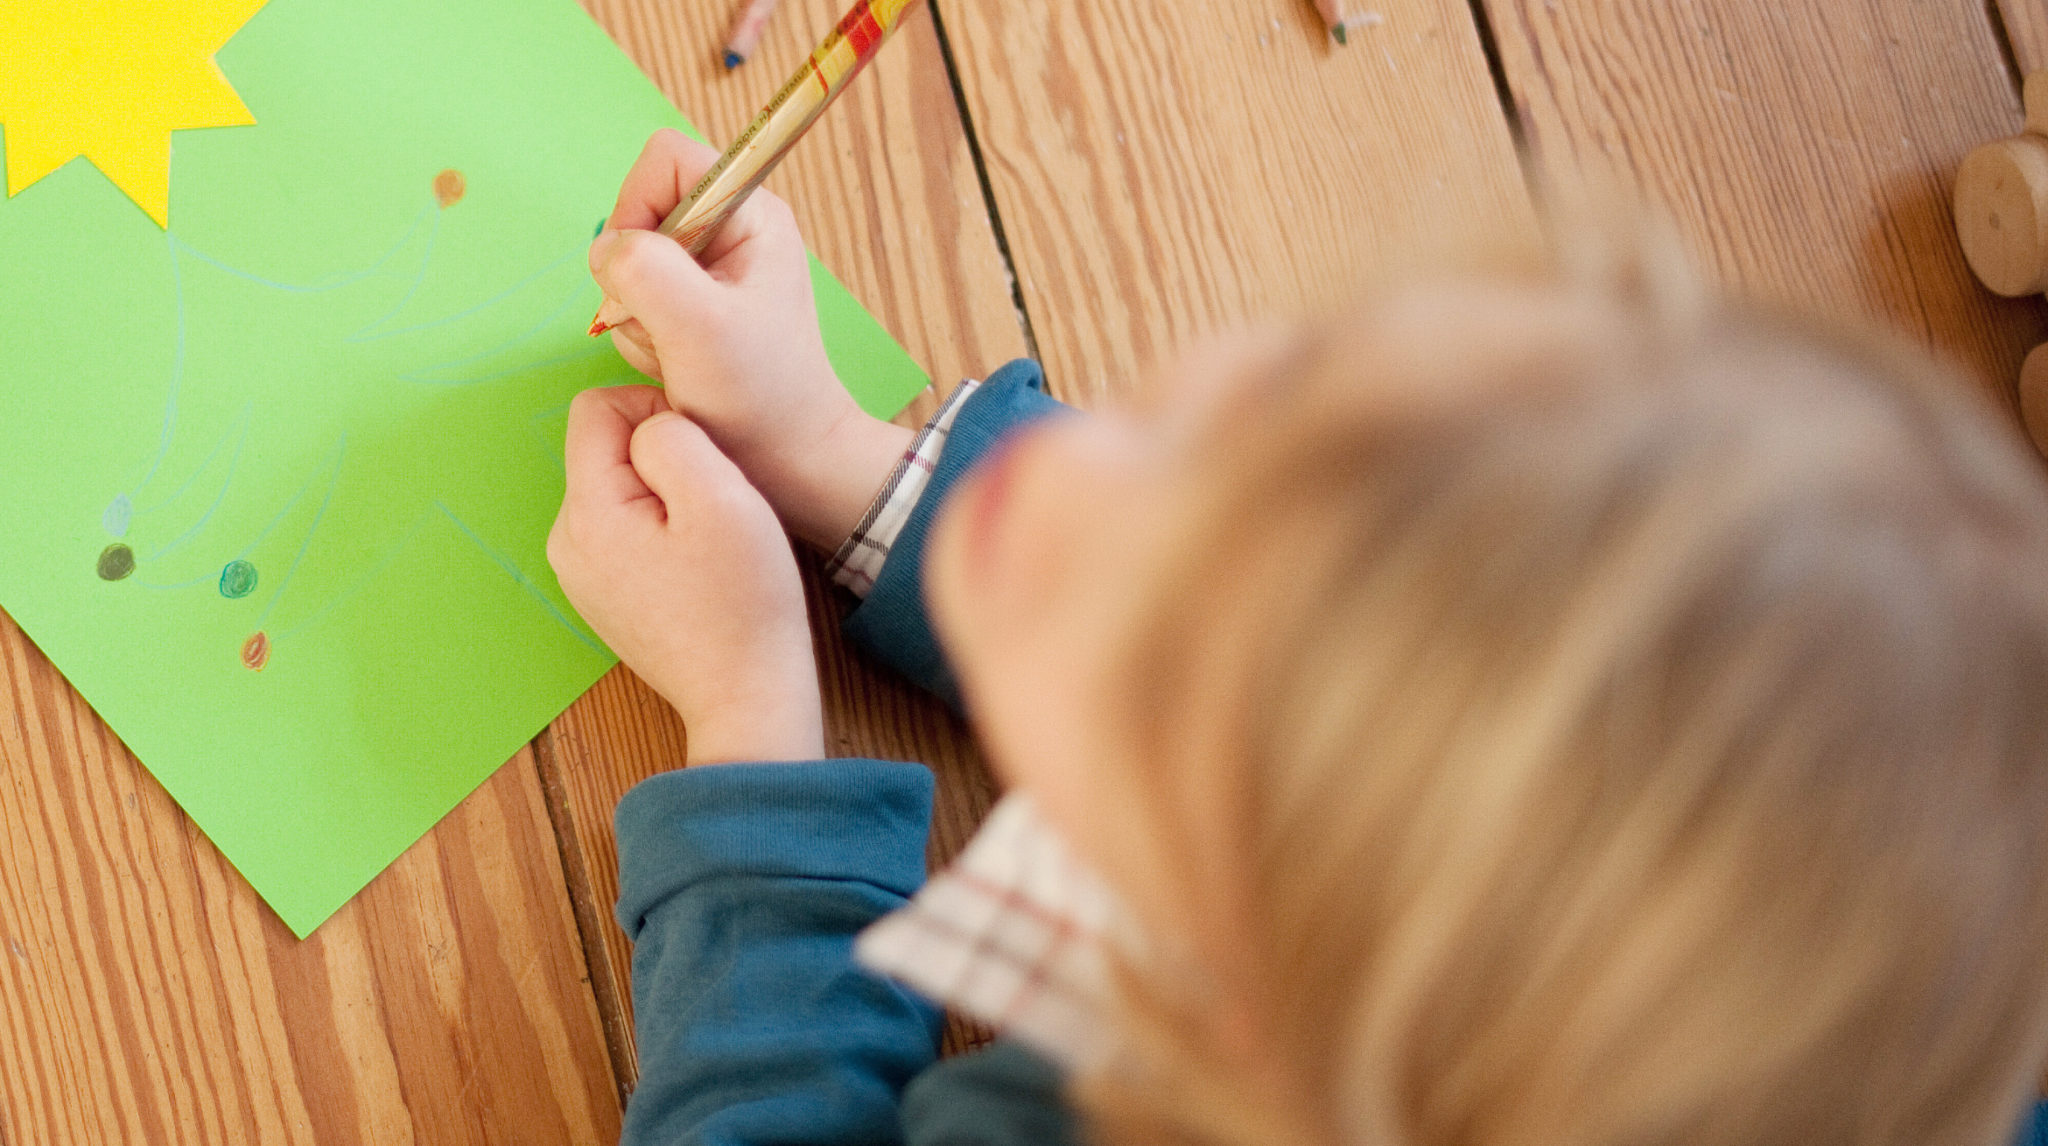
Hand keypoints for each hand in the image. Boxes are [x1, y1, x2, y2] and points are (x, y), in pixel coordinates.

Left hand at [547, 384, 822, 765]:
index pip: (595, 408)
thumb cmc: (742, 601)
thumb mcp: (720, 497)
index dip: (655, 412)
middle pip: (606, 450)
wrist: (745, 697)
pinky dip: (663, 533)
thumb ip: (672, 437)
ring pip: (619, 490)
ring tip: (707, 541)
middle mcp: (567, 542)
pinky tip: (698, 567)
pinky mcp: (605, 595)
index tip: (702, 457)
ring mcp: (582, 574)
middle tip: (712, 507)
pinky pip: (626, 531)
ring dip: (666, 497)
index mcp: (587, 513)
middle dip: (661, 460)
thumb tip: (648, 426)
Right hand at [590, 129, 911, 550]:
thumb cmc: (760, 396)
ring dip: (639, 317)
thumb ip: (645, 269)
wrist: (788, 460)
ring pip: (630, 265)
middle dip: (636, 277)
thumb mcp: (699, 327)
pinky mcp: (693, 306)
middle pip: (639, 213)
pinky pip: (635, 303)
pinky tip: (678, 367)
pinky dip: (644, 338)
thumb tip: (608, 248)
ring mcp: (710, 269)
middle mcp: (732, 229)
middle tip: (670, 329)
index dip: (636, 204)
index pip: (664, 157)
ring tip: (680, 356)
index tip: (641, 268)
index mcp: (750, 211)